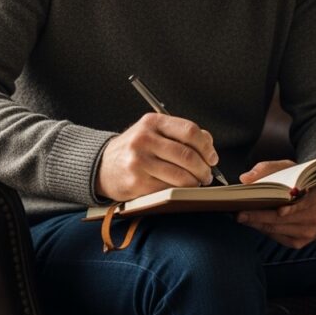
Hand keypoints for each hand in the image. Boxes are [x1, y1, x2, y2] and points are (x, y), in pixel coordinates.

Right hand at [96, 113, 218, 201]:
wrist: (103, 165)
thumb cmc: (134, 149)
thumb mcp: (153, 132)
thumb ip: (180, 133)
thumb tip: (208, 142)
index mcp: (151, 122)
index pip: (189, 131)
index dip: (206, 146)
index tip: (212, 157)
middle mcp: (144, 139)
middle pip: (187, 155)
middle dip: (204, 168)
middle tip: (207, 175)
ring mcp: (139, 161)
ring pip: (181, 176)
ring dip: (195, 183)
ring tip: (196, 183)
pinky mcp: (137, 182)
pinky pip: (169, 189)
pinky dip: (180, 192)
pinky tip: (181, 190)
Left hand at [235, 160, 315, 248]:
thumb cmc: (305, 182)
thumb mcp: (291, 169)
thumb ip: (268, 169)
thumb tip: (245, 179)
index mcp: (315, 197)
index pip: (298, 204)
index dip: (281, 208)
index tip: (260, 206)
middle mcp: (314, 217)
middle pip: (281, 220)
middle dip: (257, 216)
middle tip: (238, 212)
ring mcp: (308, 232)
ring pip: (276, 230)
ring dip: (257, 224)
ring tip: (241, 216)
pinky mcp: (300, 242)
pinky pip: (277, 237)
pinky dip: (265, 229)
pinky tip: (254, 222)